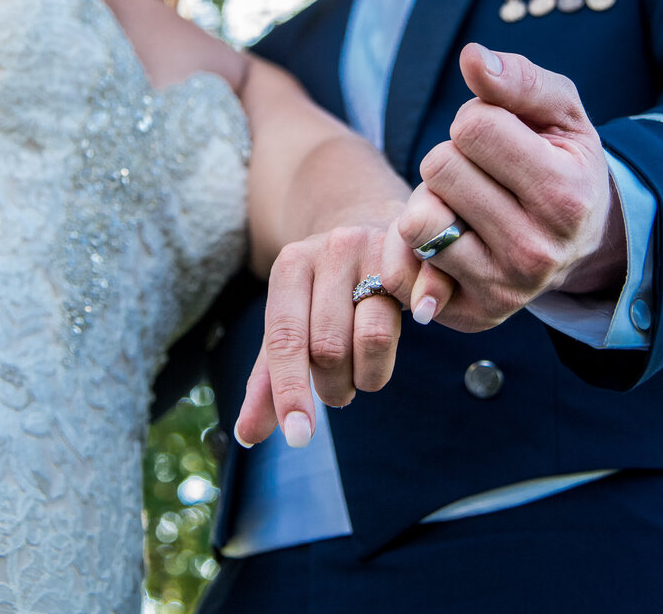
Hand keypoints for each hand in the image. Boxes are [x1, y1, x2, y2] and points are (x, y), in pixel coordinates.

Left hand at [235, 217, 413, 448]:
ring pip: (375, 337)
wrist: (365, 226)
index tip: (299, 436)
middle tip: (334, 392)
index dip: (290, 391)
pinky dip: (405, 343)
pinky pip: (416, 314)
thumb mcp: (290, 326)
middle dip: (331, 387)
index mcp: (290, 265)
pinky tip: (394, 348)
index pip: (286, 338)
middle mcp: (332, 249)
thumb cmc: (321, 292)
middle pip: (330, 345)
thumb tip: (246, 436)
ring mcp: (376, 248)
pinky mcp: (415, 256)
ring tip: (360, 376)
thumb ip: (268, 379)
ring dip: (367, 377)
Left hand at [381, 43, 626, 333]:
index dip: (478, 119)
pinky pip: (402, 268)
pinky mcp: (466, 314)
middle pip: (439, 167)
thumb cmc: (562, 161)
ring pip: (417, 218)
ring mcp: (501, 290)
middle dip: (452, 157)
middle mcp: (536, 251)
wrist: (580, 242)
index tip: (501, 138)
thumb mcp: (560, 113)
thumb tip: (472, 57)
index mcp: (565, 195)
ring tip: (466, 204)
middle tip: (483, 174)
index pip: (473, 126)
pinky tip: (446, 236)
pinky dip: (411, 243)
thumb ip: (519, 79)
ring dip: (432, 200)